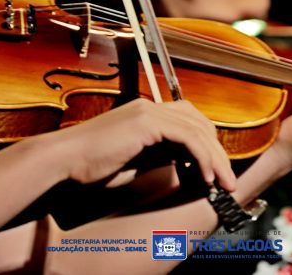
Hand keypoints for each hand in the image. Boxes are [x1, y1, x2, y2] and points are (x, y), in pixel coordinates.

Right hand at [48, 99, 235, 190]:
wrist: (63, 160)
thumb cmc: (89, 166)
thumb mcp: (133, 161)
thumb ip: (158, 155)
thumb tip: (185, 161)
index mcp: (145, 113)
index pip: (189, 121)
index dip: (206, 145)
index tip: (215, 171)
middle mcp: (149, 107)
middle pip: (199, 123)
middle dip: (218, 152)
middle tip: (228, 180)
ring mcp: (148, 111)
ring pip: (198, 130)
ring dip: (215, 159)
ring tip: (223, 183)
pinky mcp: (146, 122)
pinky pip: (188, 137)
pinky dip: (202, 157)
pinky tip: (205, 177)